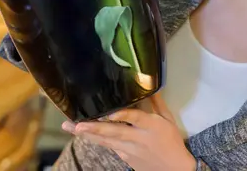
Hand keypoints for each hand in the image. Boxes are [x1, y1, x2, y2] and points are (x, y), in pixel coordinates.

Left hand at [63, 93, 195, 170]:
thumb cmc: (172, 141)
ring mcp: (130, 151)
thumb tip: (148, 85)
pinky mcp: (125, 159)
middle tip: (77, 125)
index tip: (108, 112)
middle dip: (94, 129)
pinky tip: (84, 134)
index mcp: (152, 126)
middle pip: (114, 133)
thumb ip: (156, 103)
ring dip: (88, 135)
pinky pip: (110, 147)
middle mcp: (138, 139)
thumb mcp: (168, 119)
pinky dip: (97, 140)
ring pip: (107, 142)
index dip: (122, 115)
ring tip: (71, 128)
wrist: (175, 169)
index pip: (135, 118)